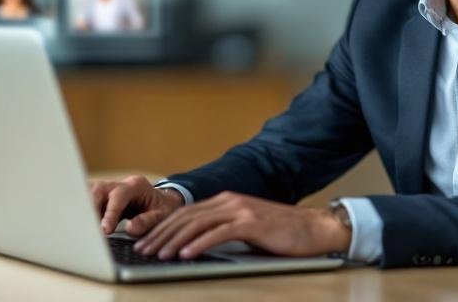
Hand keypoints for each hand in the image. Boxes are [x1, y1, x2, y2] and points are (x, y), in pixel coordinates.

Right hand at [91, 175, 184, 235]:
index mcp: (136, 185)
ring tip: (84, 230)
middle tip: (89, 230)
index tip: (105, 230)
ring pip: (90, 194)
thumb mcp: (163, 215)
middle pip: (98, 190)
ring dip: (85, 211)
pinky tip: (84, 226)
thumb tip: (130, 228)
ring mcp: (110, 189)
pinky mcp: (103, 198)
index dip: (110, 213)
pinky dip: (85, 212)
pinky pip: (89, 201)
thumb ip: (148, 221)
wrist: (163, 203)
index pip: (118, 196)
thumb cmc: (163, 209)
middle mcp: (120, 184)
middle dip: (91, 209)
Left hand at [133, 191, 350, 259]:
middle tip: (143, 251)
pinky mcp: (252, 223)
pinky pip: (219, 233)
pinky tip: (186, 255)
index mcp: (225, 201)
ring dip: (175, 241)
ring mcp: (241, 210)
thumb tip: (193, 246)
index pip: (185, 213)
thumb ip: (222, 230)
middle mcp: (229, 201)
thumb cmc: (281, 233)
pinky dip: (200, 244)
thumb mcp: (245, 228)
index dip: (162, 228)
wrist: (314, 228)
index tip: (146, 242)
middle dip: (161, 235)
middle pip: (186, 217)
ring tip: (159, 255)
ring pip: (197, 224)